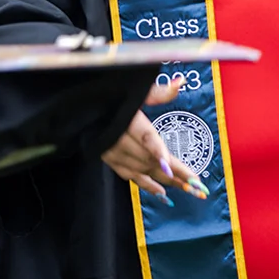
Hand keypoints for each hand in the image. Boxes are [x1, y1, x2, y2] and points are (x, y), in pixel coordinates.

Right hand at [99, 78, 206, 203]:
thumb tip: (180, 83)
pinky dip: (147, 186)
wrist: (82, 109)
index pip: (146, 137)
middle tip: (196, 186)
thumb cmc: (112, 97)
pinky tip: (163, 195)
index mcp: (127, 119)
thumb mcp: (135, 90)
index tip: (171, 168)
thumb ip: (158, 92)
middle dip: (175, 174)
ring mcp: (113, 151)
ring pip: (142, 170)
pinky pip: (130, 176)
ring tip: (188, 189)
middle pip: (150, 159)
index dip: (158, 152)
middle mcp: (119, 138)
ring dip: (166, 182)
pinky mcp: (109, 160)